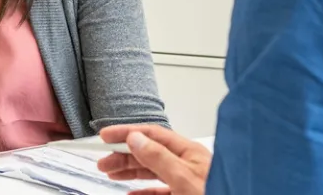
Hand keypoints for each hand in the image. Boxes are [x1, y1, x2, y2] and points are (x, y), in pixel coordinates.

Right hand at [96, 124, 210, 194]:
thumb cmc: (219, 193)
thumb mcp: (184, 178)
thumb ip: (159, 158)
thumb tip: (136, 138)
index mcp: (189, 153)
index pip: (153, 135)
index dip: (128, 133)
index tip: (106, 137)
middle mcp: (188, 165)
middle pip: (149, 153)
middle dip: (124, 155)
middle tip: (103, 161)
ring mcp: (187, 182)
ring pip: (152, 172)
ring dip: (130, 172)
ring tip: (110, 173)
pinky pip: (160, 192)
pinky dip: (143, 192)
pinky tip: (132, 193)